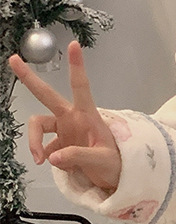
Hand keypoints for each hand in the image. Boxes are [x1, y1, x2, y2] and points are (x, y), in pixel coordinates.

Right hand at [8, 41, 121, 191]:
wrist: (115, 178)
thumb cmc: (115, 164)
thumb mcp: (102, 160)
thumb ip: (78, 156)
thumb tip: (51, 156)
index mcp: (87, 115)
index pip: (81, 87)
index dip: (77, 66)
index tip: (74, 45)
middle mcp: (73, 118)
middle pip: (47, 96)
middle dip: (30, 78)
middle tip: (13, 59)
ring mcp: (65, 130)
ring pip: (38, 126)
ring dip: (35, 143)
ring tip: (40, 160)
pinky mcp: (59, 144)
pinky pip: (45, 148)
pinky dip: (48, 158)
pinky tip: (63, 168)